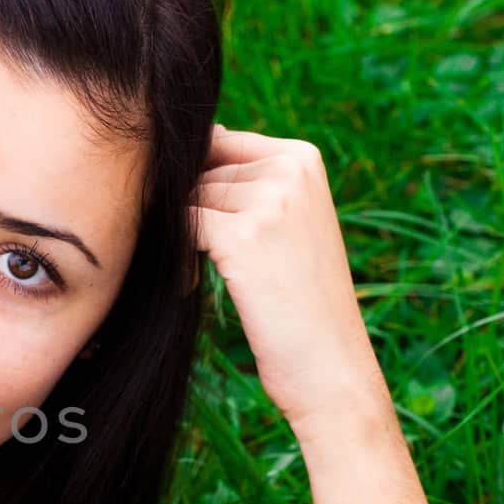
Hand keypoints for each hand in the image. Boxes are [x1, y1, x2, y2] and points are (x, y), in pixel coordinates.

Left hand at [188, 123, 390, 428]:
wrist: (328, 365)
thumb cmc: (300, 299)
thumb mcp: (288, 224)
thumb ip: (245, 181)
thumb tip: (196, 138)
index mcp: (302, 157)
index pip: (218, 145)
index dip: (199, 190)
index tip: (217, 236)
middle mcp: (288, 168)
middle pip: (197, 176)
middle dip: (190, 219)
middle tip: (212, 266)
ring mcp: (268, 199)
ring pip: (185, 202)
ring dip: (181, 241)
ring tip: (207, 277)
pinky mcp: (241, 235)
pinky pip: (179, 230)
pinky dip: (174, 262)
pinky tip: (188, 286)